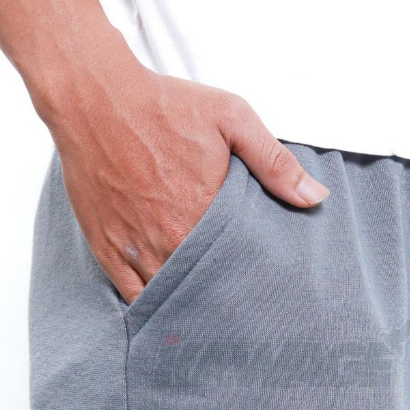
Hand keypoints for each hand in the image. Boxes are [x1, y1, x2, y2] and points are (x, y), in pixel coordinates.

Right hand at [39, 45, 328, 302]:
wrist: (93, 98)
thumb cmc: (162, 105)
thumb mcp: (232, 119)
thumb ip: (275, 162)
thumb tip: (316, 197)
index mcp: (205, 214)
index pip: (240, 264)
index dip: (252, 276)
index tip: (263, 284)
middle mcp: (170, 239)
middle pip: (207, 286)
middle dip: (224, 294)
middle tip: (241, 304)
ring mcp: (136, 249)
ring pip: (171, 296)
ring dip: (190, 303)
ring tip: (209, 310)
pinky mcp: (106, 249)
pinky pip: (132, 296)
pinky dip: (152, 305)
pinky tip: (169, 308)